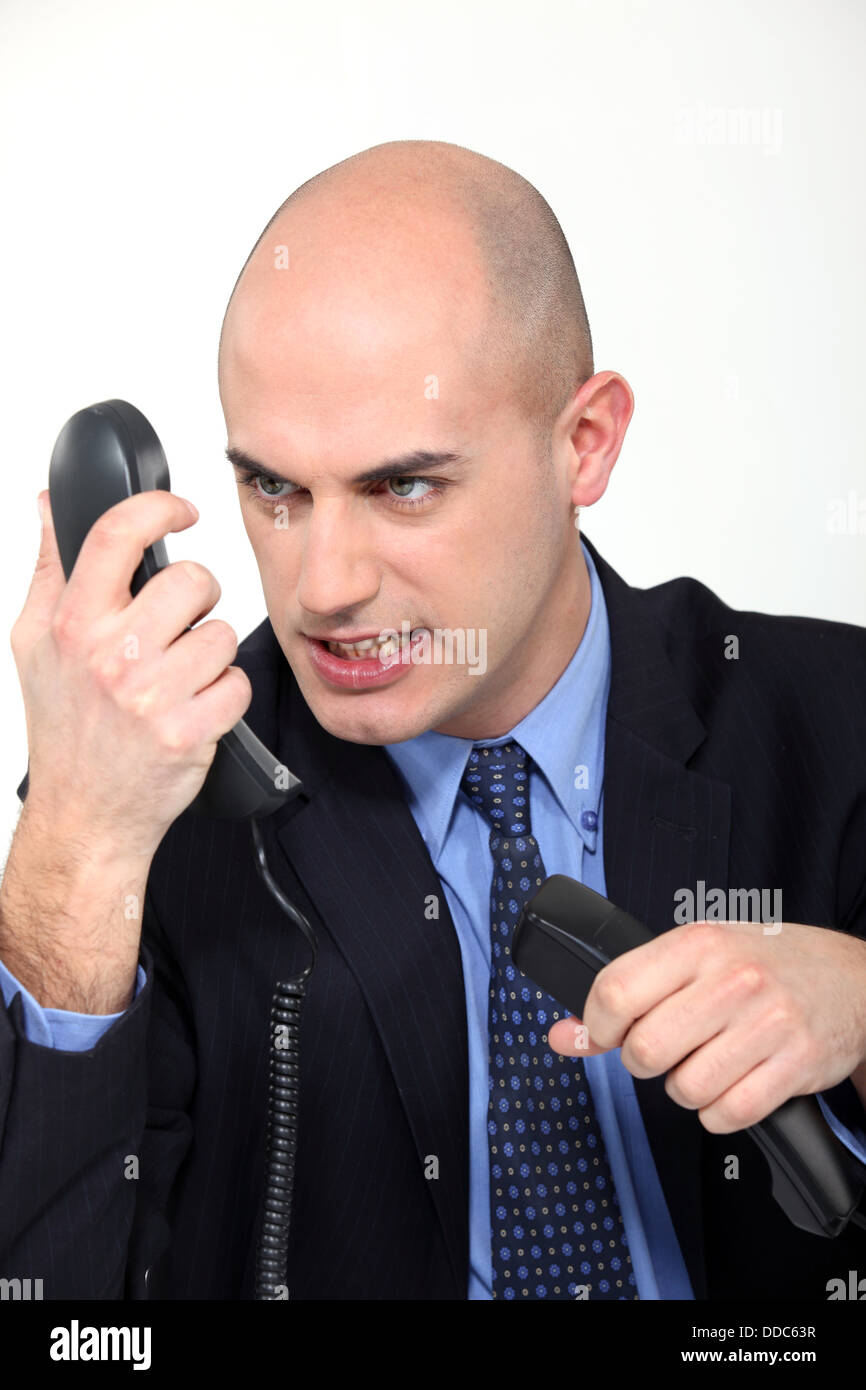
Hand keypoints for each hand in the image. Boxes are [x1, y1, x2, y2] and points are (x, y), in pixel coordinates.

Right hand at [10, 488, 251, 859]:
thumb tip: (51, 507)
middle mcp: (111, 655)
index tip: (180, 510)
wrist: (83, 815)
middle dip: (197, 598)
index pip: (117, 535)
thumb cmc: (63, 728)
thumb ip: (49, 569)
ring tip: (181, 677)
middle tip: (180, 624)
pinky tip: (196, 707)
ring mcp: (152, 695)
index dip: (158, 506)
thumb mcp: (35, 643)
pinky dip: (225, 695)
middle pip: (192, 580)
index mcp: (72, 624)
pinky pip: (237, 683)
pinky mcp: (189, 731)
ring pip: (221, 634)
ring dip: (211, 654)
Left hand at [546, 919, 865, 1132]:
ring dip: (685, 1088)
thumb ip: (626, 994)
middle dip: (643, 1061)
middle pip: (645, 1049)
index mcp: (697, 943)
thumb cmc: (762, 964)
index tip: (608, 1032)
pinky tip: (732, 1083)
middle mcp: (732, 979)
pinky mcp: (795, 1065)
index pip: (615, 990)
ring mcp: (767, 1023)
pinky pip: (728, 1114)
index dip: (598, 1025)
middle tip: (663, 1049)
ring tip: (705, 1061)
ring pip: (684, 1089)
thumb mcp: (692, 958)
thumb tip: (564, 1036)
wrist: (848, 978)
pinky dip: (719, 1112)